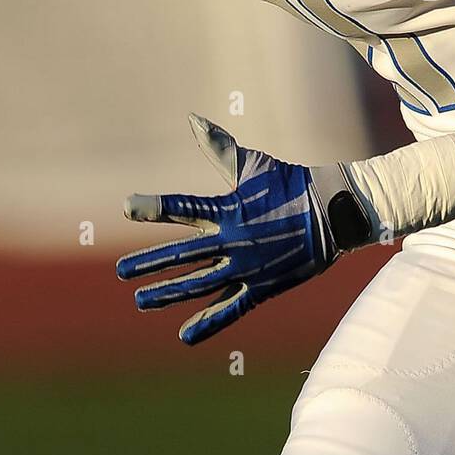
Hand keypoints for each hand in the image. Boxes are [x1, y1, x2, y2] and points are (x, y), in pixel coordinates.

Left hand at [116, 114, 340, 344]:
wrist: (333, 213)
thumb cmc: (290, 183)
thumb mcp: (255, 164)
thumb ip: (219, 146)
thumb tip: (192, 119)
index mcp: (229, 209)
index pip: (184, 207)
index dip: (154, 207)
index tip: (126, 206)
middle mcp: (233, 241)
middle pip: (183, 254)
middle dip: (149, 263)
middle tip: (120, 271)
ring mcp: (247, 267)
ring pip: (199, 284)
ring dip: (167, 293)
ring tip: (140, 300)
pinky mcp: (262, 287)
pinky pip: (231, 309)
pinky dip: (208, 322)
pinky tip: (185, 335)